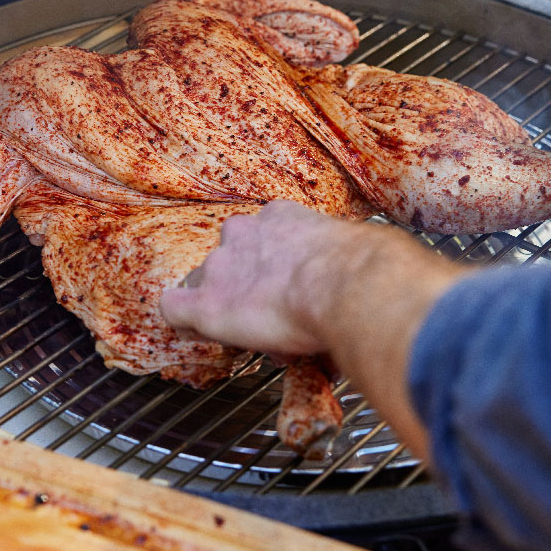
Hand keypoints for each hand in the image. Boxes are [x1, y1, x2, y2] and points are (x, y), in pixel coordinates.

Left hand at [160, 200, 361, 355]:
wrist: (348, 285)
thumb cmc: (365, 268)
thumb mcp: (357, 248)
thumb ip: (346, 255)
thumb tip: (376, 266)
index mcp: (280, 218)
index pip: (258, 237)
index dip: (265, 265)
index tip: (278, 285)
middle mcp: (245, 233)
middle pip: (228, 258)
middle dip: (241, 282)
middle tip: (266, 313)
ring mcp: (222, 267)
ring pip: (203, 282)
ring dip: (220, 303)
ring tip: (243, 331)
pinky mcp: (208, 304)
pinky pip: (175, 308)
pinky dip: (183, 322)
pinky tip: (195, 333)